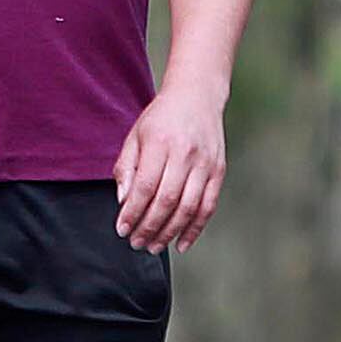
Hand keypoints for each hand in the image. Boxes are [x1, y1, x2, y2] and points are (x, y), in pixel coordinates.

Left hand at [114, 85, 226, 252]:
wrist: (197, 95)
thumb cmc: (161, 118)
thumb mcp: (136, 136)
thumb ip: (127, 167)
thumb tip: (124, 201)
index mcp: (160, 143)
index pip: (146, 187)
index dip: (133, 212)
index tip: (122, 230)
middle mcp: (185, 154)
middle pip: (167, 201)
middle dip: (149, 228)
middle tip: (136, 243)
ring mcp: (205, 163)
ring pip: (188, 208)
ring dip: (169, 232)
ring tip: (153, 246)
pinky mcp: (219, 171)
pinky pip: (208, 206)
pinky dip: (195, 228)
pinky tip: (181, 243)